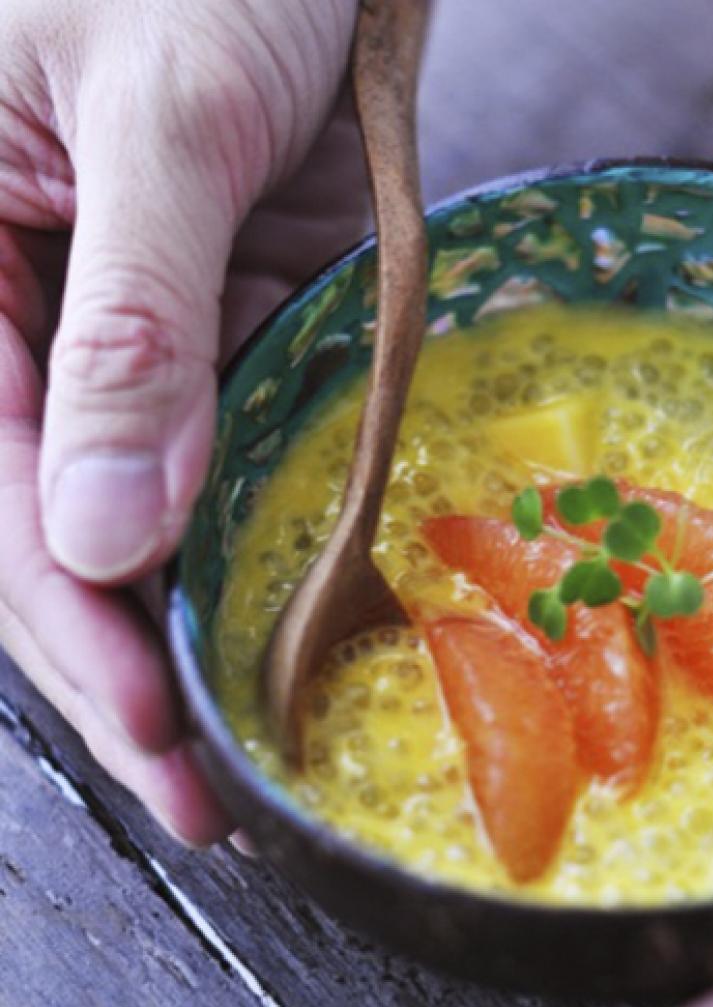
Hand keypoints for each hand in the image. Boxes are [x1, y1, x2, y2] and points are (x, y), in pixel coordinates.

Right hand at [0, 0, 366, 842]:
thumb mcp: (160, 110)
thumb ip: (132, 324)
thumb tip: (106, 537)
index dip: (65, 628)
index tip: (148, 732)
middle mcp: (16, 323)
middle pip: (47, 534)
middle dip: (116, 667)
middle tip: (198, 796)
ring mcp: (122, 343)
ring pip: (133, 519)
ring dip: (183, 632)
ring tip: (240, 748)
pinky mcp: (214, 335)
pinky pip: (221, 462)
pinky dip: (251, 546)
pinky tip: (289, 628)